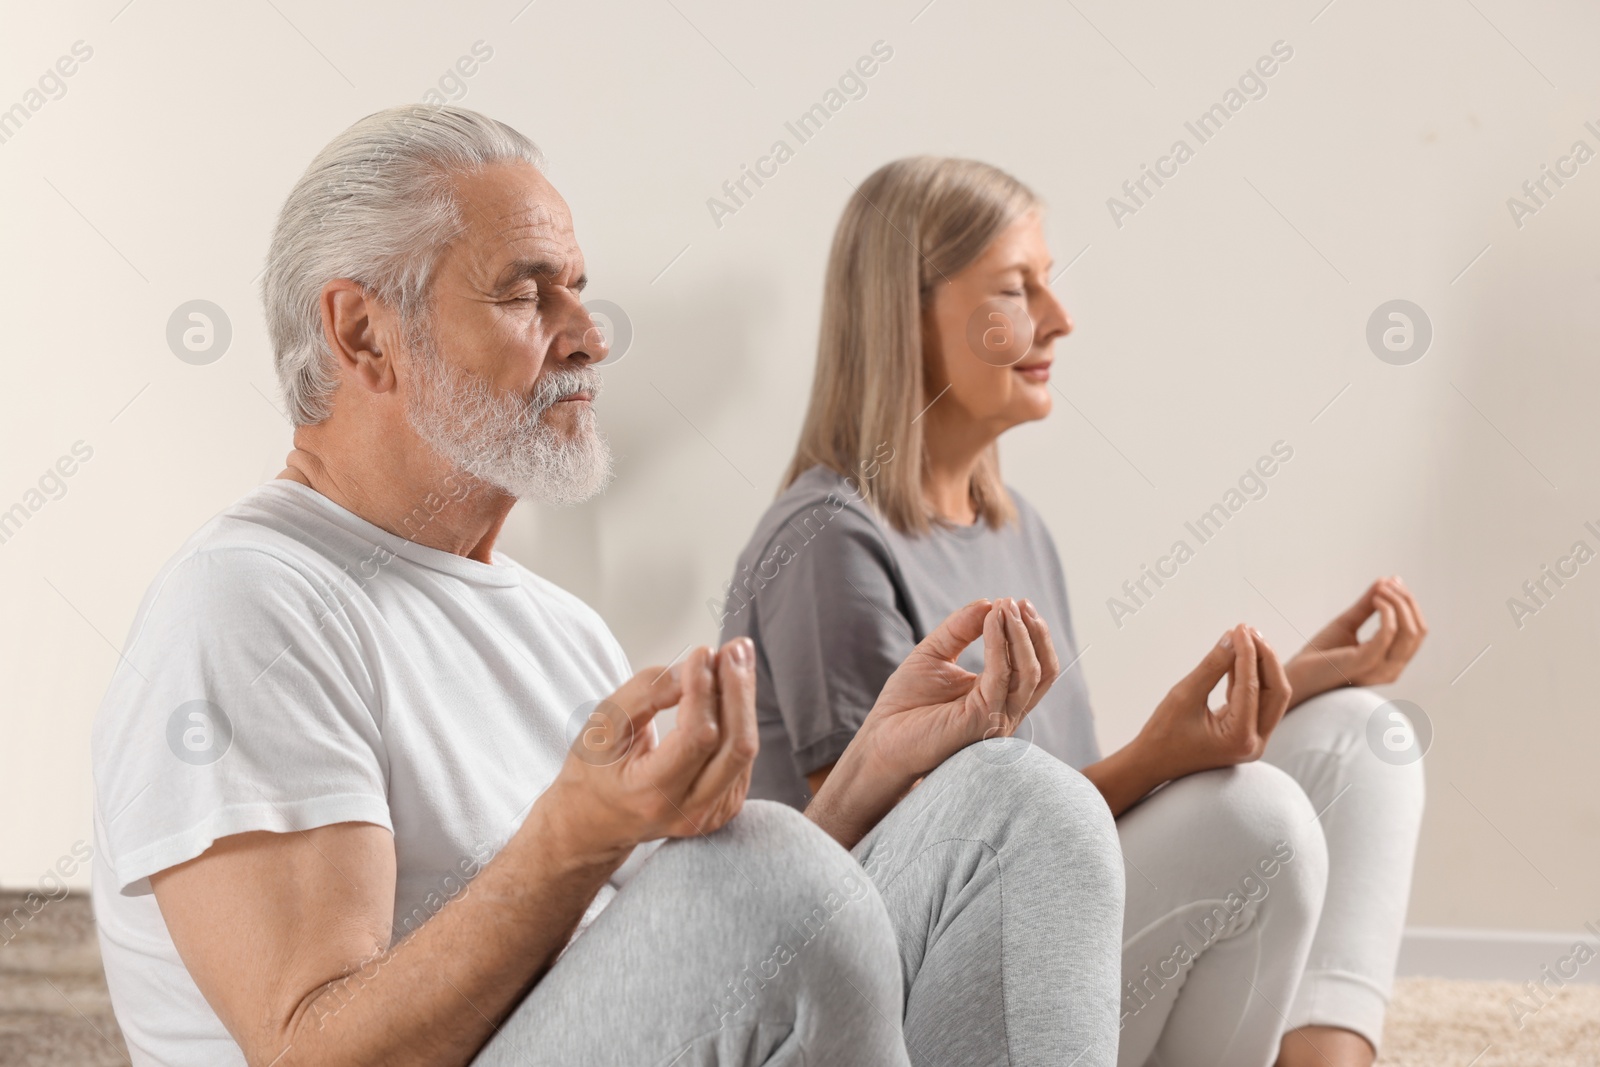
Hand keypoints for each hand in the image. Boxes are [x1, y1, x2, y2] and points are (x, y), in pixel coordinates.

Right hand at [545, 639, 758, 860]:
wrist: (595, 822)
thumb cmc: (594, 770)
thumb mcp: (603, 724)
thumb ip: (647, 693)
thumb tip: (696, 669)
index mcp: (650, 794)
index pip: (697, 737)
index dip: (704, 689)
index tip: (702, 652)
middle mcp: (687, 811)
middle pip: (736, 746)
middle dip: (739, 690)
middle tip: (734, 649)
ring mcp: (710, 813)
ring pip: (744, 749)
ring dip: (744, 699)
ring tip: (734, 659)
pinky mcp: (724, 806)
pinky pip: (741, 757)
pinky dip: (738, 718)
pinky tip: (729, 690)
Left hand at [860, 596, 1058, 782]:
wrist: (881, 739)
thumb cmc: (906, 703)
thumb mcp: (935, 654)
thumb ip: (961, 629)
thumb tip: (989, 603)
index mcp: (1000, 698)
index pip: (1035, 666)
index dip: (1032, 634)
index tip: (1016, 602)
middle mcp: (1006, 710)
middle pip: (1044, 671)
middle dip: (1036, 633)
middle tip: (1019, 602)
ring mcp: (998, 718)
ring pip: (1030, 673)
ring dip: (1021, 634)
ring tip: (1007, 606)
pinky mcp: (982, 720)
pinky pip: (1001, 676)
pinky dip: (999, 644)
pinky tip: (992, 621)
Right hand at [1134, 623, 1290, 783]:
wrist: (1151, 765)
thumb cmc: (1162, 734)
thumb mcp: (1185, 696)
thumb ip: (1212, 666)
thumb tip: (1232, 637)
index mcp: (1240, 738)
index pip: (1252, 686)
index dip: (1248, 652)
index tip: (1239, 628)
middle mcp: (1255, 744)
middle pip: (1276, 692)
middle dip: (1265, 659)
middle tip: (1248, 631)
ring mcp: (1254, 742)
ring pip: (1271, 697)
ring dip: (1261, 667)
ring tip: (1245, 638)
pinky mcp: (1247, 737)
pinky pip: (1258, 702)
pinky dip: (1251, 679)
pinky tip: (1239, 658)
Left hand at [1285, 576, 1427, 706]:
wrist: (1295, 677)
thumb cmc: (1319, 655)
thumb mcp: (1348, 624)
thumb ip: (1367, 606)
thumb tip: (1386, 580)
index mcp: (1390, 662)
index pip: (1417, 631)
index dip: (1410, 604)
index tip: (1393, 581)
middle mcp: (1391, 669)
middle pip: (1418, 630)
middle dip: (1407, 601)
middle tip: (1391, 581)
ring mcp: (1381, 669)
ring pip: (1409, 632)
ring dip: (1399, 603)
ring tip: (1381, 588)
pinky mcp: (1365, 662)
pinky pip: (1388, 633)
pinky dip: (1387, 611)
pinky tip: (1375, 599)